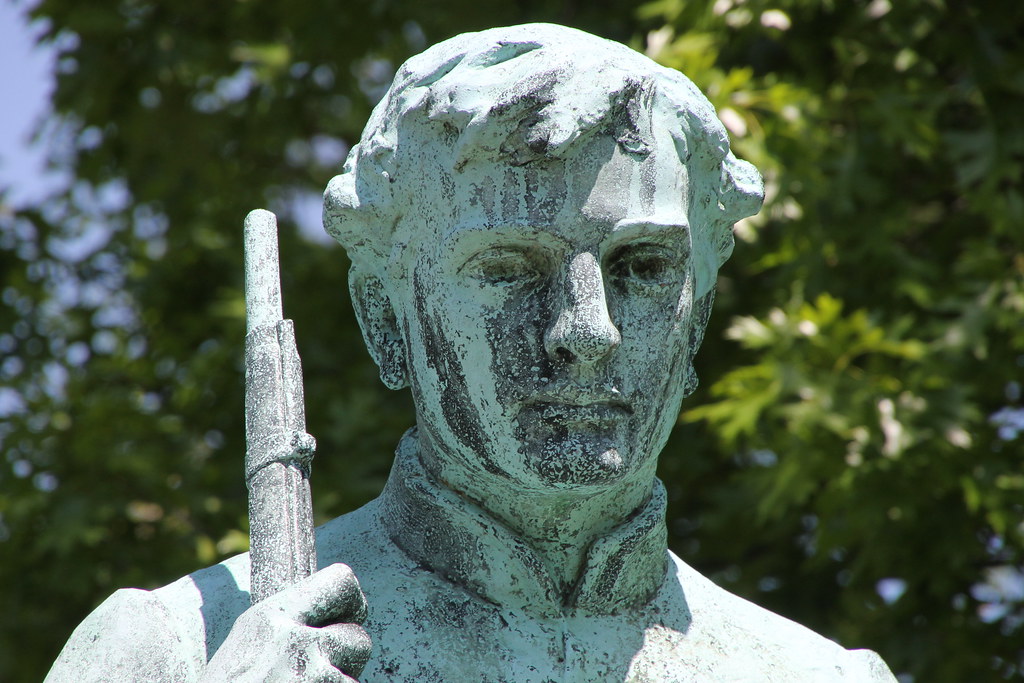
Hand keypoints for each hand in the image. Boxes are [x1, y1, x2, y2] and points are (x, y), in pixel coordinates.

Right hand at [200, 563, 370, 681]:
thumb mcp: (245, 645)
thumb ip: (286, 623)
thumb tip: (329, 612)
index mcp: (271, 618)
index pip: (340, 582)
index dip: (351, 602)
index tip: (346, 616)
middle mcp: (294, 643)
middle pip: (357, 638)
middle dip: (344, 658)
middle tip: (315, 671)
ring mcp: (312, 677)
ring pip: (352, 677)